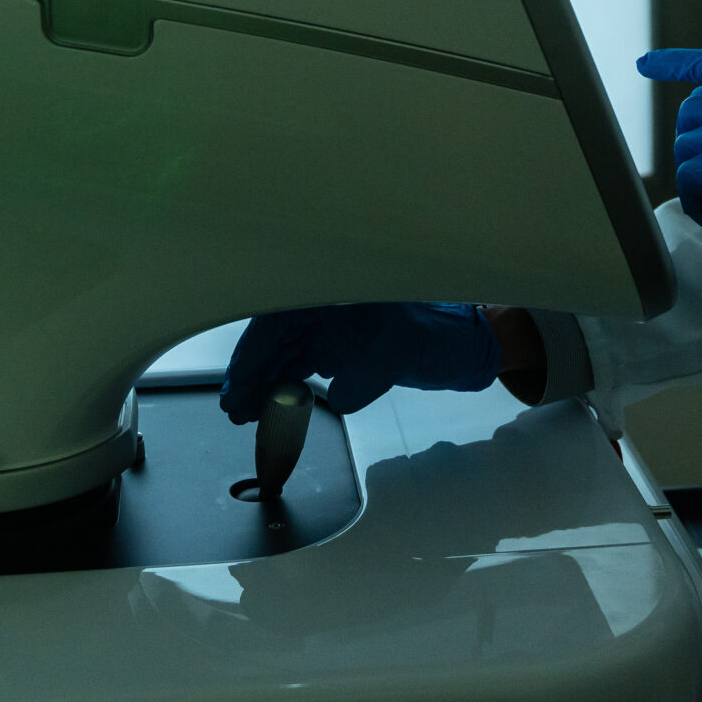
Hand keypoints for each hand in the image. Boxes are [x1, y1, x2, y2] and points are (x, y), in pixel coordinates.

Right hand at [220, 303, 500, 422]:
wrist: (465, 344)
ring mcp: (330, 323)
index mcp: (335, 289)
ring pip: (284, 350)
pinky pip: (301, 362)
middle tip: (236, 408)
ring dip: (265, 381)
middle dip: (253, 371)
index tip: (240, 383)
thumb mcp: (403, 351)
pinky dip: (285, 383)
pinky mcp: (337, 344)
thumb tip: (336, 395)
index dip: (255, 351)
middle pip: (275, 335)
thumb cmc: (439, 334)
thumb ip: (367, 375)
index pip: (280, 317)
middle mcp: (326, 301)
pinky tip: (272, 405)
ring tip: (246, 412)